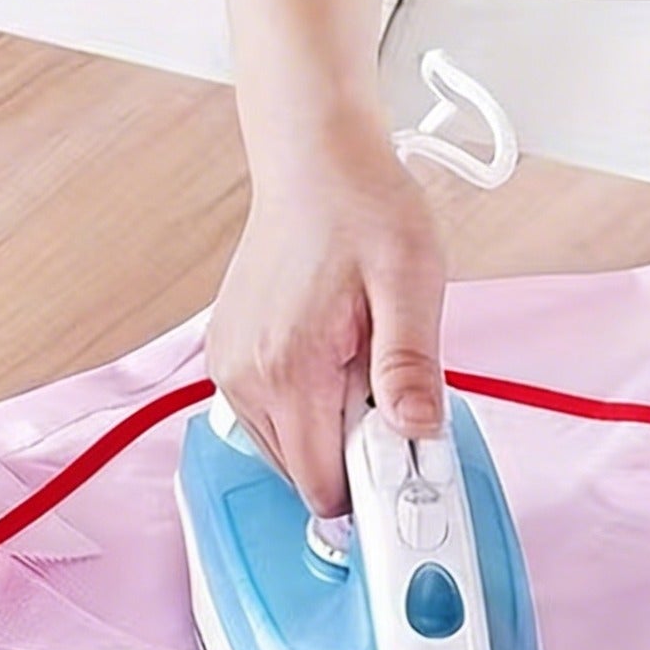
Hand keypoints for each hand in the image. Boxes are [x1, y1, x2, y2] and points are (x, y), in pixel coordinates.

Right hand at [207, 123, 447, 515]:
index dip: (377, 487)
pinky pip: (278, 424)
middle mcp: (245, 378)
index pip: (326, 489)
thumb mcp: (411, 283)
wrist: (315, 160)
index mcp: (287, 370)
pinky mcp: (231, 361)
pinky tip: (338, 363)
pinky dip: (314, 413)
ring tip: (362, 367)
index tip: (409, 454)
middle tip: (391, 396)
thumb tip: (418, 430)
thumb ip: (411, 364)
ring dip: (336, 434)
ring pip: (293, 457)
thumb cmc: (363, 209)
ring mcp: (231, 371)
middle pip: (309, 480)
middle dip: (359, 459)